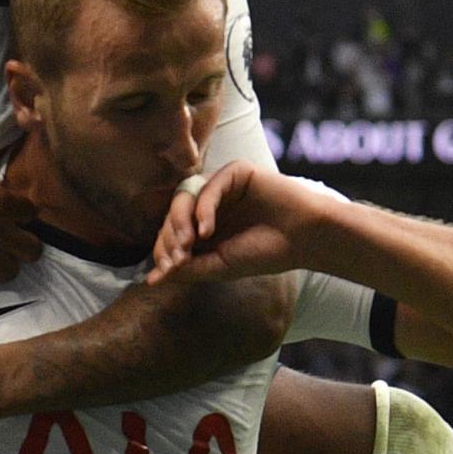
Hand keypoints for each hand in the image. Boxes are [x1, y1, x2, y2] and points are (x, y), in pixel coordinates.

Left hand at [148, 159, 318, 287]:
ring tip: (188, 244)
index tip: (165, 271)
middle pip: (172, 214)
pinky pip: (209, 186)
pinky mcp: (235, 173)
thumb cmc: (263, 254)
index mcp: (202, 228)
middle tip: (177, 258)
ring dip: (180, 222)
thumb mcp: (218, 267)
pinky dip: (203, 209)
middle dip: (169, 238)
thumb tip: (150, 281)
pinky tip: (207, 230)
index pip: (170, 234)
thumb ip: (186, 270)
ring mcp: (220, 188)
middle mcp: (208, 205)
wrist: (302, 239)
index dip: (163, 251)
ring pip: (185, 197)